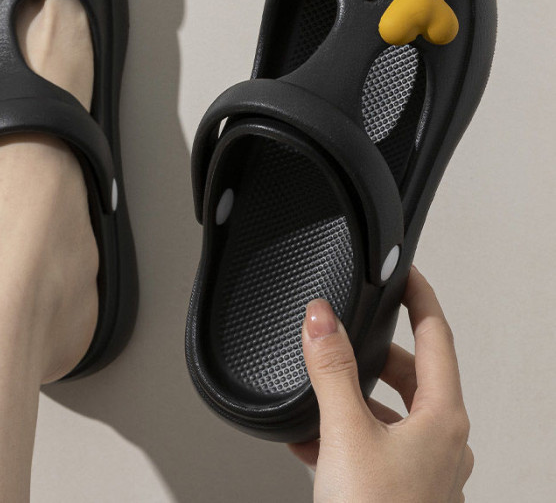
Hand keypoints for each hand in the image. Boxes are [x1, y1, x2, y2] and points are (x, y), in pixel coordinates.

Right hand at [290, 266, 472, 502]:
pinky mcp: (400, 491)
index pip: (436, 335)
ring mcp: (423, 470)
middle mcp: (441, 442)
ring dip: (352, 396)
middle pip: (411, 373)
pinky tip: (308, 439)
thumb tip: (321, 317)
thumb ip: (332, 369)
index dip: (419, 296)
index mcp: (442, 419)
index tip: (405, 271)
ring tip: (316, 391)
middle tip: (343, 333)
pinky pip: (373, 445)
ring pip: (388, 412)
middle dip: (373, 351)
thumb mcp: (346, 434)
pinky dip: (343, 433)